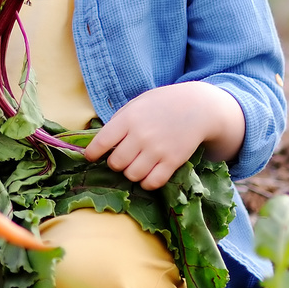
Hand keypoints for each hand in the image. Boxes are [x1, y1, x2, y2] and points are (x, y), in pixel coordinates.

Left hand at [84, 82, 244, 190]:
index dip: (92, 153)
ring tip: (136, 166)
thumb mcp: (137, 104)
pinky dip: (147, 183)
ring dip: (131, 173)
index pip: (101, 142)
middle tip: (121, 159)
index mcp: (128, 119)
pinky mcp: (173, 161)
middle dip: (115, 164)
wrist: (197, 107)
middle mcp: (141, 135)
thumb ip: (119, 122)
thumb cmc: (162, 104)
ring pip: (132, 175)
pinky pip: (152, 182)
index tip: (91, 157)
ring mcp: (157, 149)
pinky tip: (148, 175)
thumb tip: (99, 143)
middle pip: (116, 163)